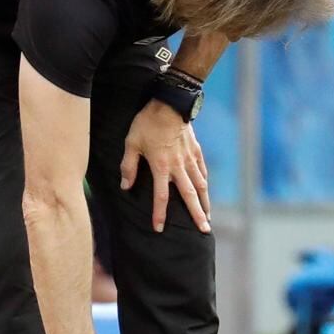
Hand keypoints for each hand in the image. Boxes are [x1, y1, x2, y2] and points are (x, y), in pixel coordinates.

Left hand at [120, 100, 209, 232]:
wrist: (170, 103)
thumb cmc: (147, 122)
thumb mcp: (131, 143)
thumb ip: (129, 166)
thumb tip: (125, 186)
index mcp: (161, 166)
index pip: (161, 196)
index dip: (160, 214)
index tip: (159, 228)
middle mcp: (178, 166)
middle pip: (189, 196)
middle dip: (196, 215)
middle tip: (204, 230)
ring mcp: (189, 158)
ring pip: (200, 185)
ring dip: (205, 202)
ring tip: (208, 216)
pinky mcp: (196, 150)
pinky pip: (202, 170)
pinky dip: (205, 182)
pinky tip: (206, 189)